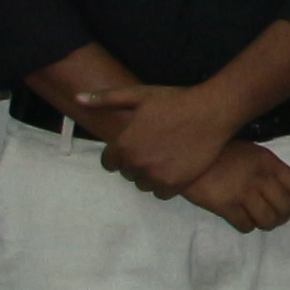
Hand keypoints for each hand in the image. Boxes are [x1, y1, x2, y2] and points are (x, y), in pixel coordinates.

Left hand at [103, 78, 253, 198]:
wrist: (212, 111)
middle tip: (154, 146)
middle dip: (136, 162)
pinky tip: (174, 167)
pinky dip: (165, 184)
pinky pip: (161, 194)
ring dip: (150, 175)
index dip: (120, 153)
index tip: (135, 143)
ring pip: (143, 184)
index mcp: (124, 146)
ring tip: (165, 156)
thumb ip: (105, 99)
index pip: (109, 163)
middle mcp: (137, 164)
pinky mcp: (176, 184)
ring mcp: (157, 176)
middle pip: (127, 173)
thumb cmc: (174, 101)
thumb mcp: (138, 95)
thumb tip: (77, 98)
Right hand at [177, 141, 289, 230]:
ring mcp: (243, 192)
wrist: (188, 153)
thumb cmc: (221, 152)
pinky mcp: (225, 205)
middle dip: (283, 216)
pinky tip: (242, 220)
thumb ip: (269, 169)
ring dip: (267, 224)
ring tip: (260, 220)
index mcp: (269, 162)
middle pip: (284, 207)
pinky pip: (245, 225)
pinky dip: (247, 226)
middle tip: (276, 218)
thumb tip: (287, 192)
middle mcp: (260, 178)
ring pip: (268, 220)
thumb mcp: (251, 152)